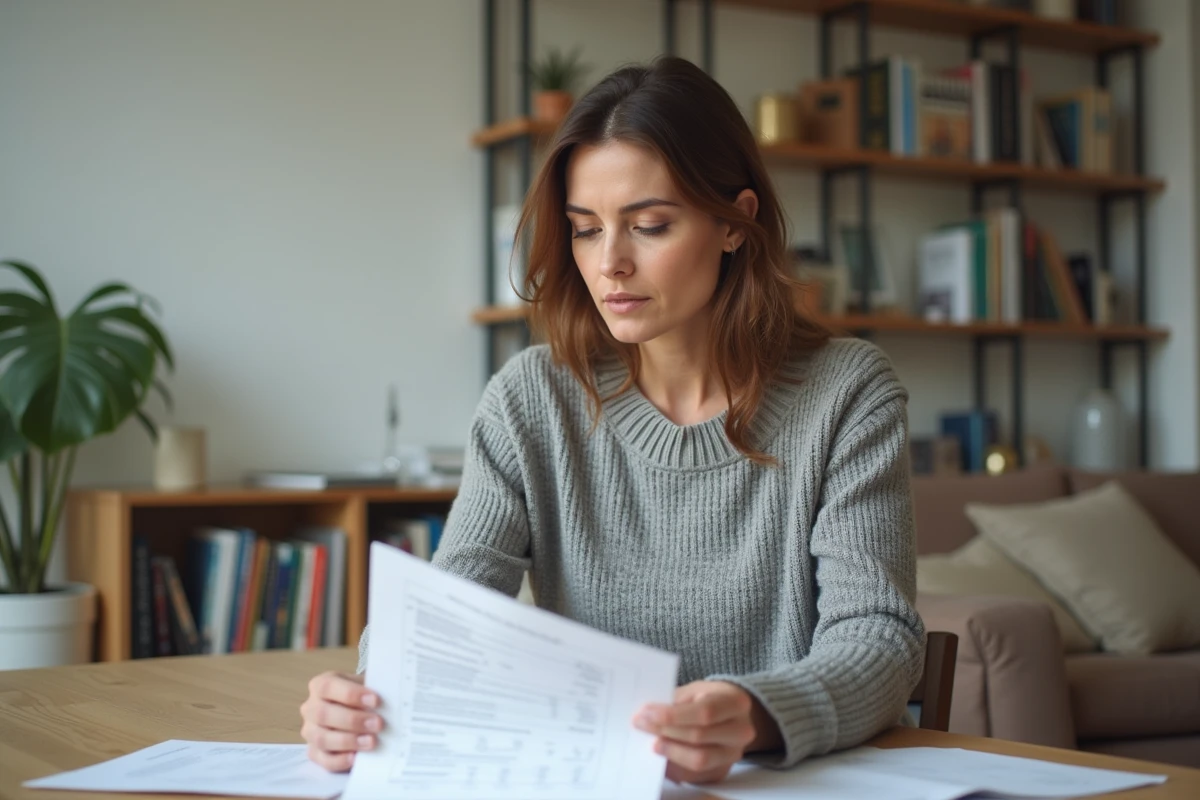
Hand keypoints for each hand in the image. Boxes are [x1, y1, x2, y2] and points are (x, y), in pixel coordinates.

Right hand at [300, 671, 382, 771]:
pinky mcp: (315, 753)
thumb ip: (372, 691)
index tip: (376, 700)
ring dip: (348, 741)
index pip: (328, 686)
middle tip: (378, 724)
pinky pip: (323, 760)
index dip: (351, 694)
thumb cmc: (362, 697)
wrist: (359, 711)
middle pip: (323, 714)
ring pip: (322, 738)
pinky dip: (339, 760)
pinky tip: (356, 758)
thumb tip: (390, 700)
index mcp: (320, 686)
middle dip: (353, 720)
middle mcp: (311, 708)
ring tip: (371, 742)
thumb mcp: (366, 688)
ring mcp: (310, 732)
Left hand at [632, 680, 775, 784]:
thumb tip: (648, 715)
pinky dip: (673, 766)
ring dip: (669, 751)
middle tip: (641, 724)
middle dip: (665, 731)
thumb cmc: (709, 698)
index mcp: (736, 703)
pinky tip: (659, 756)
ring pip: (698, 760)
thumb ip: (675, 701)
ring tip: (651, 742)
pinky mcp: (721, 771)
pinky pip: (694, 775)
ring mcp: (733, 754)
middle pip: (699, 737)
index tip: (647, 713)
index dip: (674, 715)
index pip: (705, 712)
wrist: (731, 715)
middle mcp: (741, 731)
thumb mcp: (695, 689)